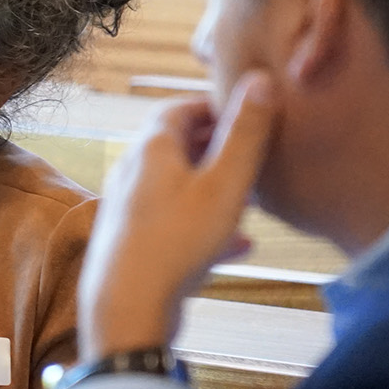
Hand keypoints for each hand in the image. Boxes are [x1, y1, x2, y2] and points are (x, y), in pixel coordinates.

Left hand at [80, 72, 277, 358]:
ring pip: (179, 187)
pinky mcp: (135, 242)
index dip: (216, 107)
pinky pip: (177, 225)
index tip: (250, 113)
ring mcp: (131, 208)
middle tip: (256, 153)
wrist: (127, 308)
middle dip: (218, 146)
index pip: (180, 109)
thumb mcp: (224, 184)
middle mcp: (133, 172)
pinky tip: (240, 244)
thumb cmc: (176, 241)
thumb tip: (260, 80)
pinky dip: (207, 226)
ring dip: (214, 187)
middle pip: (178, 146)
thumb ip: (245, 134)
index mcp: (150, 148)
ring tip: (251, 196)